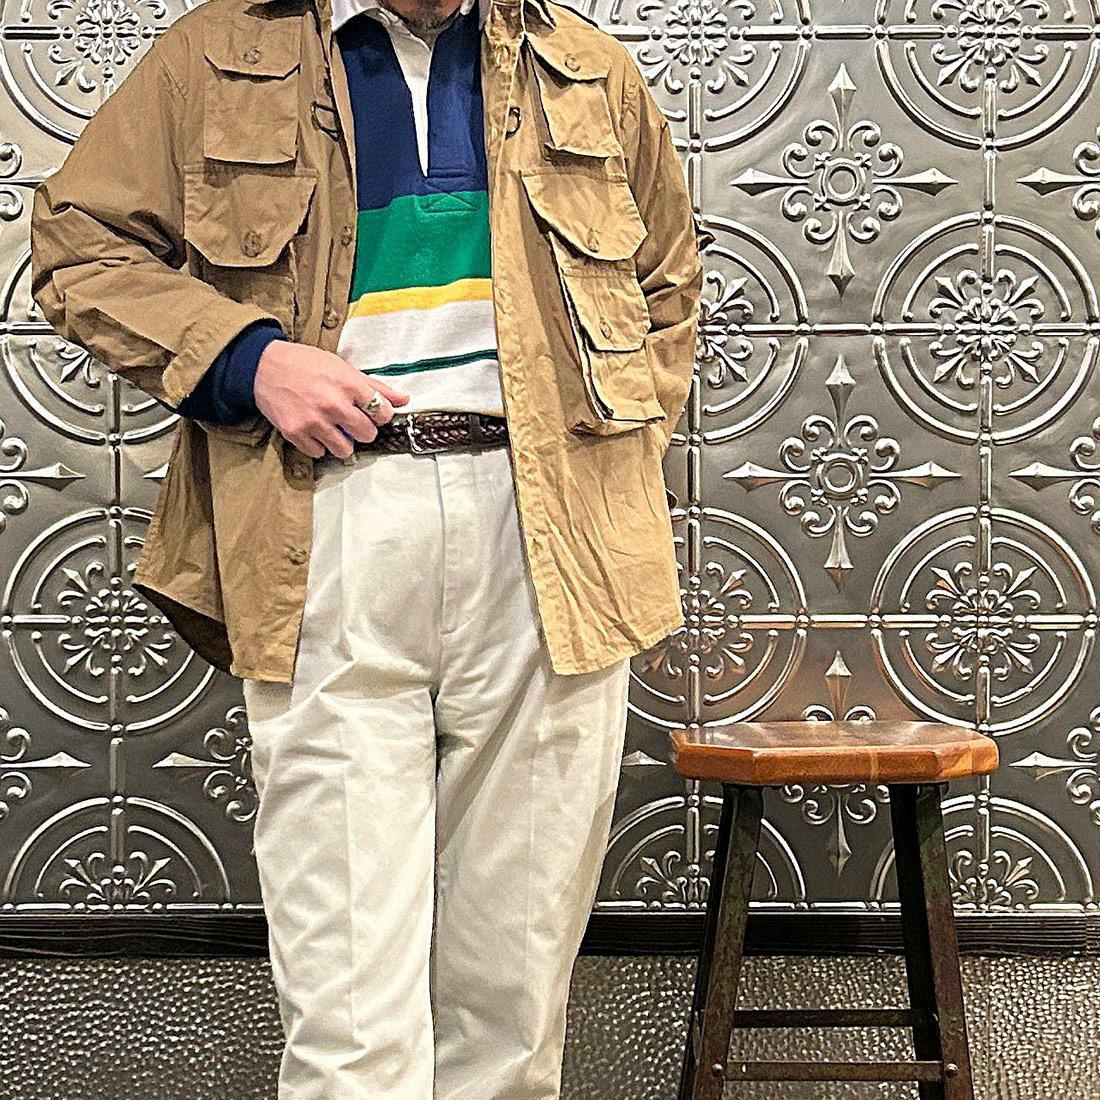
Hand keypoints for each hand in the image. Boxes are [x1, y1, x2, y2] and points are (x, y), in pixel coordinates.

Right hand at [253, 341, 410, 458]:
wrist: (263, 366)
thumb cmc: (305, 364)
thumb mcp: (342, 367)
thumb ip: (374, 386)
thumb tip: (404, 399)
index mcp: (348, 385)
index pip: (382, 413)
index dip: (380, 414)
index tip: (372, 412)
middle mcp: (333, 404)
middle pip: (367, 434)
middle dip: (363, 429)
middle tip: (352, 420)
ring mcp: (314, 421)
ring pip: (345, 450)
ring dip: (343, 441)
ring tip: (333, 427)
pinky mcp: (296, 433)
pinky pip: (319, 452)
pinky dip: (319, 444)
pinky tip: (315, 429)